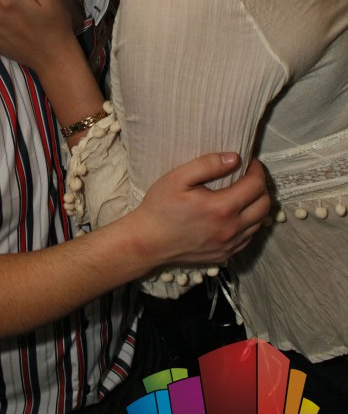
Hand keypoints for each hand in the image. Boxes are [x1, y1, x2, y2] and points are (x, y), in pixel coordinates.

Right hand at [131, 154, 269, 268]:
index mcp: (221, 208)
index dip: (256, 169)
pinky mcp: (225, 254)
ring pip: (259, 222)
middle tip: (248, 175)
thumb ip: (207, 165)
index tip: (248, 161)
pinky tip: (234, 213)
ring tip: (243, 193)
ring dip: (256, 205)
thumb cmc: (160, 207)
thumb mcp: (177, 178)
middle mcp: (231, 229)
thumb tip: (234, 158)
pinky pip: (248, 237)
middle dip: (261, 186)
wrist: (148, 242)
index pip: (256, 185)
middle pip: (264, 205)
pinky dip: (248, 223)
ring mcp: (229, 245)